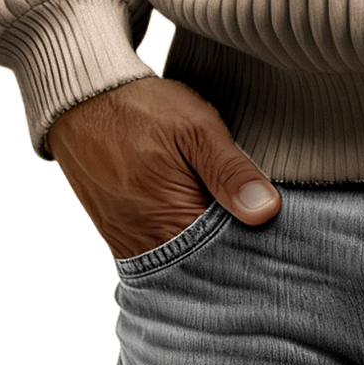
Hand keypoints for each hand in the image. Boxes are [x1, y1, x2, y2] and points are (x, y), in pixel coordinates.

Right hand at [46, 76, 281, 257]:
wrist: (85, 101)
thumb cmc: (142, 110)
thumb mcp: (196, 129)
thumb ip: (231, 171)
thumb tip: (266, 211)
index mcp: (171, 226)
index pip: (229, 255)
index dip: (257, 238)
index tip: (278, 218)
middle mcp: (147, 248)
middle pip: (207, 264)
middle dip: (235, 241)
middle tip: (257, 208)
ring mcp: (130, 244)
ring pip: (186, 258)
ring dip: (211, 239)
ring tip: (231, 206)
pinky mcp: (120, 235)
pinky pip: (162, 249)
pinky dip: (186, 235)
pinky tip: (203, 209)